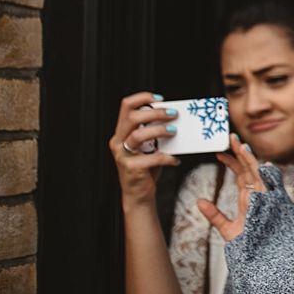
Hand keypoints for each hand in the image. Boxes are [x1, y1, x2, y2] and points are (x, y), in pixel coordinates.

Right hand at [109, 92, 179, 209]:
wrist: (138, 195)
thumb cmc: (145, 168)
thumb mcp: (148, 146)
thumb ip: (154, 132)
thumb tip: (174, 118)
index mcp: (121, 133)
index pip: (126, 106)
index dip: (142, 98)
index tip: (160, 99)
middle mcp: (118, 142)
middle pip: (132, 117)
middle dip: (155, 112)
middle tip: (173, 114)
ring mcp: (123, 156)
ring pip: (138, 135)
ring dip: (159, 130)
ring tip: (174, 132)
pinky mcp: (132, 169)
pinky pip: (152, 158)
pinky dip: (167, 157)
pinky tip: (175, 159)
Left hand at [197, 134, 266, 241]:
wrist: (261, 261)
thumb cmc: (249, 246)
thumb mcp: (227, 229)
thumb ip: (214, 215)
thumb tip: (199, 201)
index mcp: (249, 199)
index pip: (241, 175)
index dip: (231, 163)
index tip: (220, 153)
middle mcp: (258, 195)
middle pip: (249, 169)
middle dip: (241, 153)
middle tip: (231, 137)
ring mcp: (265, 198)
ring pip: (257, 173)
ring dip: (249, 158)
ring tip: (239, 144)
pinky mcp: (271, 204)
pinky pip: (268, 186)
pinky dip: (264, 175)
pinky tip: (260, 164)